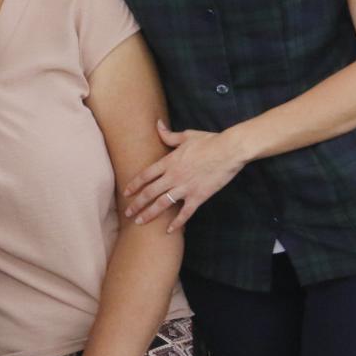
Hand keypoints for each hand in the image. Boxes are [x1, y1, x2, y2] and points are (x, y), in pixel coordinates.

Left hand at [122, 120, 247, 231]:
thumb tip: (157, 125)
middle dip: (137, 204)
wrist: (229, 150)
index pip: (145, 175)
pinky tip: (169, 231)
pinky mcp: (199, 196)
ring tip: (139, 222)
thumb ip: (169, 135)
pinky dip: (177, 223)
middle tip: (127, 212)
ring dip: (149, 214)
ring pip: (162, 204)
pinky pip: (185, 213)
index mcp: (169, 162)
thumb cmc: (209, 141)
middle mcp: (173, 176)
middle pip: (149, 192)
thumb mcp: (186, 136)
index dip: (134, 185)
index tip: (126, 193)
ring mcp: (185, 187)